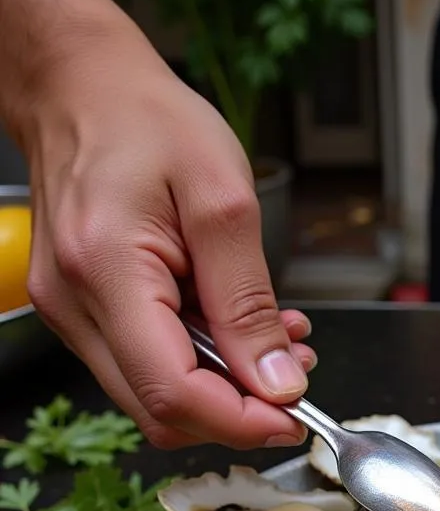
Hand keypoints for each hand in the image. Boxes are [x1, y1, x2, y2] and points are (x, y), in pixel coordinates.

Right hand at [23, 41, 314, 449]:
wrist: (83, 88)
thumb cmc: (148, 122)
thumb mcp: (225, 202)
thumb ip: (250, 302)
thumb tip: (276, 382)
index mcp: (106, 274)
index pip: (173, 393)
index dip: (241, 423)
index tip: (294, 416)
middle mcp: (77, 306)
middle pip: (162, 410)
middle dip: (239, 409)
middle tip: (293, 374)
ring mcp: (75, 312)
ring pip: (157, 394)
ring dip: (226, 387)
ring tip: (276, 343)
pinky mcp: (86, 310)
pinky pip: (148, 363)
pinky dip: (203, 362)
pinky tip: (240, 328)